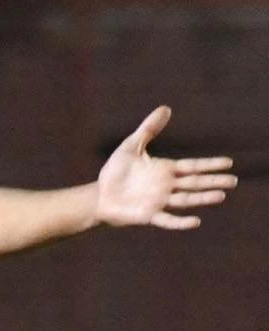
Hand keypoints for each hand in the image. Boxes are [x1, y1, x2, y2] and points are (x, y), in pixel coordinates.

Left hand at [95, 107, 236, 230]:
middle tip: (233, 181)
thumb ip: (149, 129)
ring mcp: (159, 201)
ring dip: (203, 198)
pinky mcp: (148, 215)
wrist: (98, 196)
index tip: (228, 162)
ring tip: (220, 196)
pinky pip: (168, 220)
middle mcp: (167, 186)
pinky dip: (181, 222)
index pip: (193, 166)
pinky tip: (195, 222)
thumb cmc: (114, 172)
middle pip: (195, 183)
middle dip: (213, 181)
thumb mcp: (131, 146)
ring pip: (186, 199)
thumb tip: (166, 108)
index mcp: (166, 170)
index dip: (210, 164)